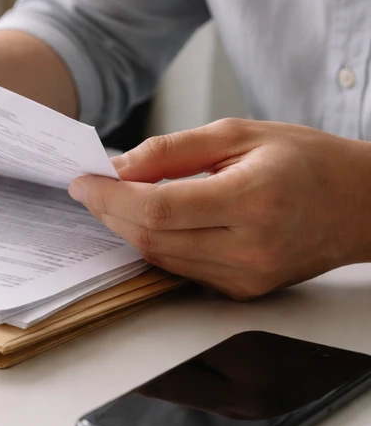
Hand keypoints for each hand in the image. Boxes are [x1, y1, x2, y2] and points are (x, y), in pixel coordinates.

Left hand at [67, 119, 370, 299]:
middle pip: (151, 237)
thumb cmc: (307, 161)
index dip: (110, 197)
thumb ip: (173, 151)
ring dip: (128, 230)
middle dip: (110, 213)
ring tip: (114, 201)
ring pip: (160, 258)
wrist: (361, 204)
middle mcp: (250, 247)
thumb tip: (118, 167)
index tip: (82, 182)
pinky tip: (148, 220)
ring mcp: (246, 276)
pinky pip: (180, 269)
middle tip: (90, 189)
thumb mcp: (240, 134)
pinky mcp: (242, 291)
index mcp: (252, 200)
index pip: (157, 208)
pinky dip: (156, 244)